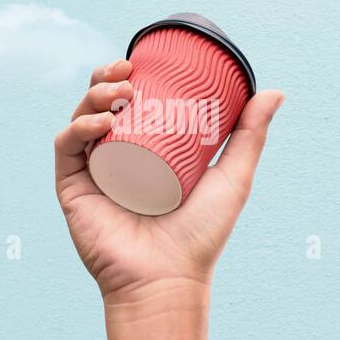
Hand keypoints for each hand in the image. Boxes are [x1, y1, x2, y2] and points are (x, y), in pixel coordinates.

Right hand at [55, 57, 283, 339]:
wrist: (167, 279)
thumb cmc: (200, 236)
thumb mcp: (233, 178)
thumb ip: (250, 136)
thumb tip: (273, 91)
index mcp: (143, 152)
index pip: (128, 103)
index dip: (127, 76)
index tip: (140, 60)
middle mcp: (114, 159)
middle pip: (99, 105)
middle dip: (105, 79)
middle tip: (127, 71)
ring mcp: (91, 173)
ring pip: (80, 120)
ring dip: (92, 97)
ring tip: (119, 91)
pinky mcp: (72, 190)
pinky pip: (66, 149)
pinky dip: (77, 129)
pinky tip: (99, 122)